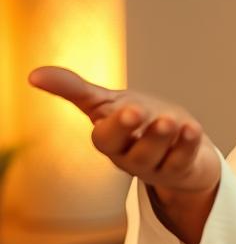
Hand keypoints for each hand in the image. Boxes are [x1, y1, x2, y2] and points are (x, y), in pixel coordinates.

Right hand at [27, 66, 220, 195]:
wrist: (177, 140)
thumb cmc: (138, 120)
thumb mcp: (106, 103)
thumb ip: (74, 90)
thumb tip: (34, 74)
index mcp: (111, 140)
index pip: (106, 138)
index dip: (116, 125)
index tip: (130, 107)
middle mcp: (131, 156)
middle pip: (134, 153)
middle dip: (142, 136)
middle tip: (149, 114)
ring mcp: (157, 166)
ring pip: (159, 159)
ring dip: (165, 139)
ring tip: (172, 120)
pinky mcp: (181, 169)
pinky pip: (184, 160)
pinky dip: (189, 144)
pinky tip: (193, 129)